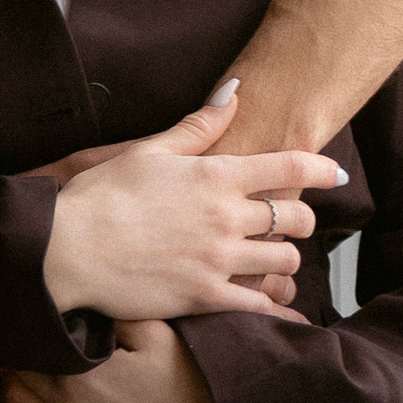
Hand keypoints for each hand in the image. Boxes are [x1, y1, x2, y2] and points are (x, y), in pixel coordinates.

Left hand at [0, 321, 215, 402]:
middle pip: (12, 373)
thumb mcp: (157, 335)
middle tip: (31, 331)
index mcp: (81, 377)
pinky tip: (32, 395)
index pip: (29, 344)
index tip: (35, 309)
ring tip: (30, 360)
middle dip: (19, 350)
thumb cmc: (189, 387)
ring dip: (14, 379)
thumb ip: (113, 314)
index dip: (30, 323)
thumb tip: (81, 301)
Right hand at [42, 87, 346, 322]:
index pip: (290, 166)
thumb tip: (235, 90)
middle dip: (303, 218)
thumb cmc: (101, 196)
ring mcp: (219, 260)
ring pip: (283, 261)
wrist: (67, 249)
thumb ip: (199, 125)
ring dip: (286, 260)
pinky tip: (286, 311)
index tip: (335, 174)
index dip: (321, 168)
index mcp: (216, 176)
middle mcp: (226, 217)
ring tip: (275, 260)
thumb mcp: (149, 150)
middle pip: (295, 217)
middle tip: (295, 221)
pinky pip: (261, 308)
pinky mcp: (205, 297)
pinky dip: (279, 311)